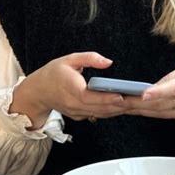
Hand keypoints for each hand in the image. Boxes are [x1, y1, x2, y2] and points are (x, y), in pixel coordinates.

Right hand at [10, 52, 124, 128]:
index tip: (122, 96)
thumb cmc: (53, 73)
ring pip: (101, 114)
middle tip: (137, 101)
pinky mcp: (79, 115)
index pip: (92, 97)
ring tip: (135, 104)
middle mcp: (75, 105)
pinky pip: (97, 115)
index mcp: (72, 90)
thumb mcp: (70, 59)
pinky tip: (123, 106)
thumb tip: (108, 62)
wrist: (37, 92)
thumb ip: (89, 58)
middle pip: (100, 108)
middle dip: (119, 106)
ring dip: (117, 110)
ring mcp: (77, 112)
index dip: (108, 99)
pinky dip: (110, 111)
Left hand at [120, 59, 174, 121]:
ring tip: (124, 106)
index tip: (140, 95)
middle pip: (160, 106)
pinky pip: (170, 116)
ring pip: (162, 114)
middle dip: (137, 105)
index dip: (155, 94)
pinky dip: (155, 113)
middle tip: (118, 101)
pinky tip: (142, 109)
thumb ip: (171, 78)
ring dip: (142, 111)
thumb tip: (152, 87)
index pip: (170, 90)